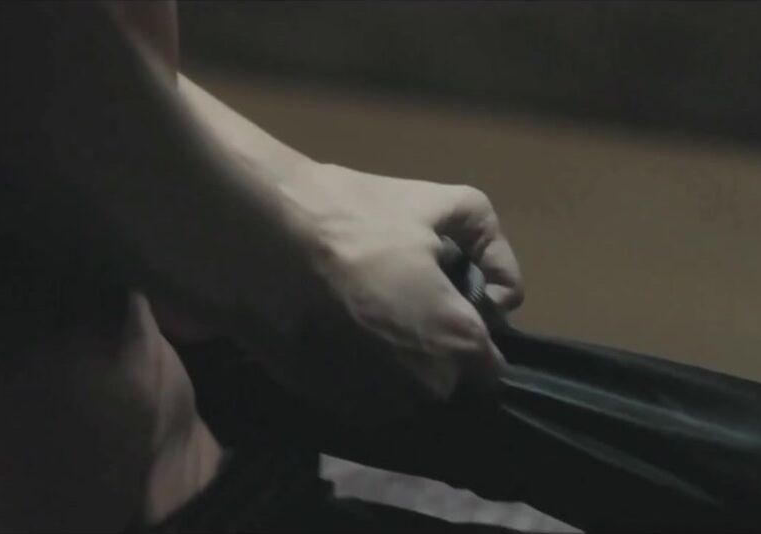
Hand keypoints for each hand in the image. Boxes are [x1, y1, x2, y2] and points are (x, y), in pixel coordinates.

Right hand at [277, 163, 523, 399]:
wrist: (257, 239)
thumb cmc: (355, 217)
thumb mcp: (445, 202)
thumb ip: (493, 245)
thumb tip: (503, 294)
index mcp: (460, 343)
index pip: (492, 368)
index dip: (475, 335)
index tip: (453, 306)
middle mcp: (424, 388)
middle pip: (447, 381)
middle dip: (435, 349)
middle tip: (403, 301)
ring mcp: (373, 403)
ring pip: (403, 395)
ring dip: (396, 367)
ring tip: (365, 316)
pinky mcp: (326, 405)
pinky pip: (361, 398)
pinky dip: (357, 374)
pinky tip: (337, 332)